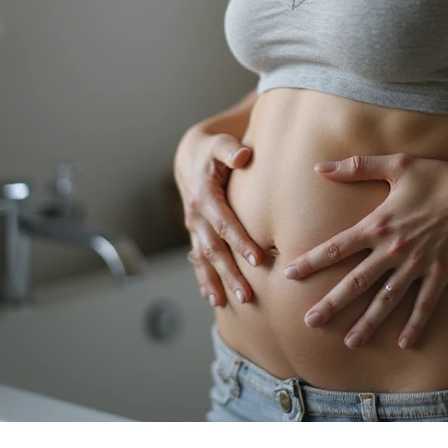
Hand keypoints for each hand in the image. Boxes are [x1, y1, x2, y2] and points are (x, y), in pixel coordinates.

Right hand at [174, 125, 264, 306]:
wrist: (190, 157)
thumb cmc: (212, 150)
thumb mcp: (220, 144)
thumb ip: (230, 150)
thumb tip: (243, 156)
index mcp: (204, 197)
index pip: (224, 224)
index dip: (240, 242)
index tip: (258, 260)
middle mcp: (196, 216)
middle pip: (214, 249)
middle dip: (229, 273)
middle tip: (247, 295)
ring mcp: (194, 228)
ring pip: (204, 259)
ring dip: (215, 281)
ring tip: (226, 304)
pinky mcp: (195, 234)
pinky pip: (198, 260)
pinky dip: (203, 279)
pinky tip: (212, 298)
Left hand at [281, 153, 447, 349]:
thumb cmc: (439, 174)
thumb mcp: (397, 164)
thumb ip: (357, 167)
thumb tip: (319, 167)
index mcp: (379, 223)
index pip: (338, 246)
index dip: (313, 261)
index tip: (290, 274)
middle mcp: (394, 249)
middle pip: (356, 281)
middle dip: (332, 303)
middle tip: (310, 322)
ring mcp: (419, 264)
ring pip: (387, 300)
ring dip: (367, 322)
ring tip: (349, 342)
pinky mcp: (442, 272)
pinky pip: (425, 304)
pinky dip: (415, 324)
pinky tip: (403, 343)